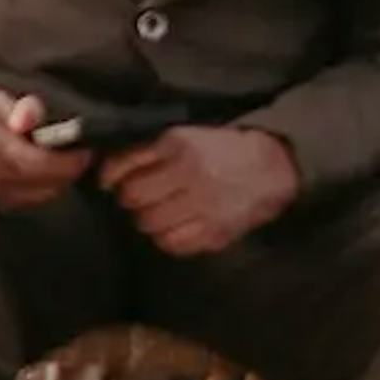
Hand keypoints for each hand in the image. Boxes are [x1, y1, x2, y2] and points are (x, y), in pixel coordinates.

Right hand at [0, 85, 94, 213]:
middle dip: (67, 170)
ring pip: (38, 196)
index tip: (86, 148)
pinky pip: (24, 199)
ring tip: (56, 156)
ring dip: (54, 179)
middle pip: (47, 186)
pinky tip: (36, 166)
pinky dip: (38, 185)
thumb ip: (22, 110)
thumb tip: (35, 122)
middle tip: (75, 150)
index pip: (45, 166)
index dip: (72, 160)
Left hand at [99, 126, 300, 257]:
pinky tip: (174, 227)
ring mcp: (203, 206)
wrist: (272, 167)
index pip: (124, 165)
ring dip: (146, 219)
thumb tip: (108, 168)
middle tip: (136, 197)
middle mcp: (189, 174)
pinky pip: (172, 244)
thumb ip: (149, 149)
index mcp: (178, 144)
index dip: (109, 176)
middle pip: (132, 198)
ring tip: (157, 211)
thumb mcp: (185, 135)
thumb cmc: (220, 149)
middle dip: (128, 199)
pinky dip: (166, 238)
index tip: (107, 182)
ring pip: (148, 223)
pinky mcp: (215, 232)